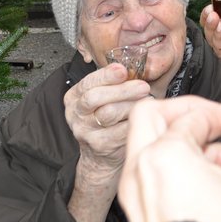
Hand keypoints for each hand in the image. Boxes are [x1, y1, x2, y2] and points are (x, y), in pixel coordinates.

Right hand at [64, 62, 152, 180]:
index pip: (87, 83)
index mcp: (74, 97)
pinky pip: (121, 130)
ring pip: (109, 113)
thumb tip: (137, 66)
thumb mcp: (104, 97)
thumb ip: (114, 82)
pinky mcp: (100, 145)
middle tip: (143, 86)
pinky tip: (142, 116)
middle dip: (122, 89)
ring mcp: (85, 131)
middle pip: (95, 97)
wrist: (102, 155)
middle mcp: (76, 114)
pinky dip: (135, 120)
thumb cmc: (107, 119)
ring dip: (131, 104)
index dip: (106, 75)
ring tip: (146, 100)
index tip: (123, 70)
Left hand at [119, 95, 220, 221]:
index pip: (195, 115)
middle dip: (188, 114)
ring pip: (148, 146)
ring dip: (186, 144)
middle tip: (218, 124)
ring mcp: (136, 196)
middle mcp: (142, 171)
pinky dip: (177, 170)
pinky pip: (151, 175)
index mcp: (167, 156)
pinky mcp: (141, 216)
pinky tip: (214, 190)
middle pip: (151, 116)